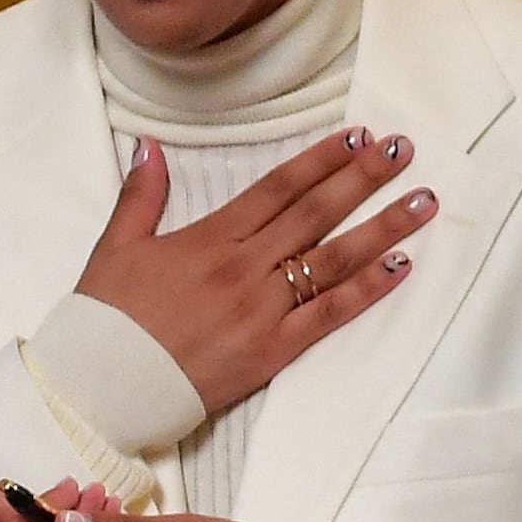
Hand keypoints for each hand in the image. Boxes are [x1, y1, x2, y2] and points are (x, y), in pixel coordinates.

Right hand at [69, 132, 435, 425]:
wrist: (99, 386)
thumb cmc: (104, 319)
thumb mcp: (115, 248)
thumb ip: (141, 195)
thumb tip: (149, 146)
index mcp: (208, 239)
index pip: (278, 189)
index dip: (321, 160)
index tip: (358, 136)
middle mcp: (242, 268)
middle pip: (315, 214)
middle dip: (364, 178)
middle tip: (404, 150)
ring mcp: (260, 310)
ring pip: (332, 259)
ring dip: (383, 227)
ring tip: (423, 201)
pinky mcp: (269, 351)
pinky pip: (327, 314)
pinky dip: (367, 289)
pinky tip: (401, 266)